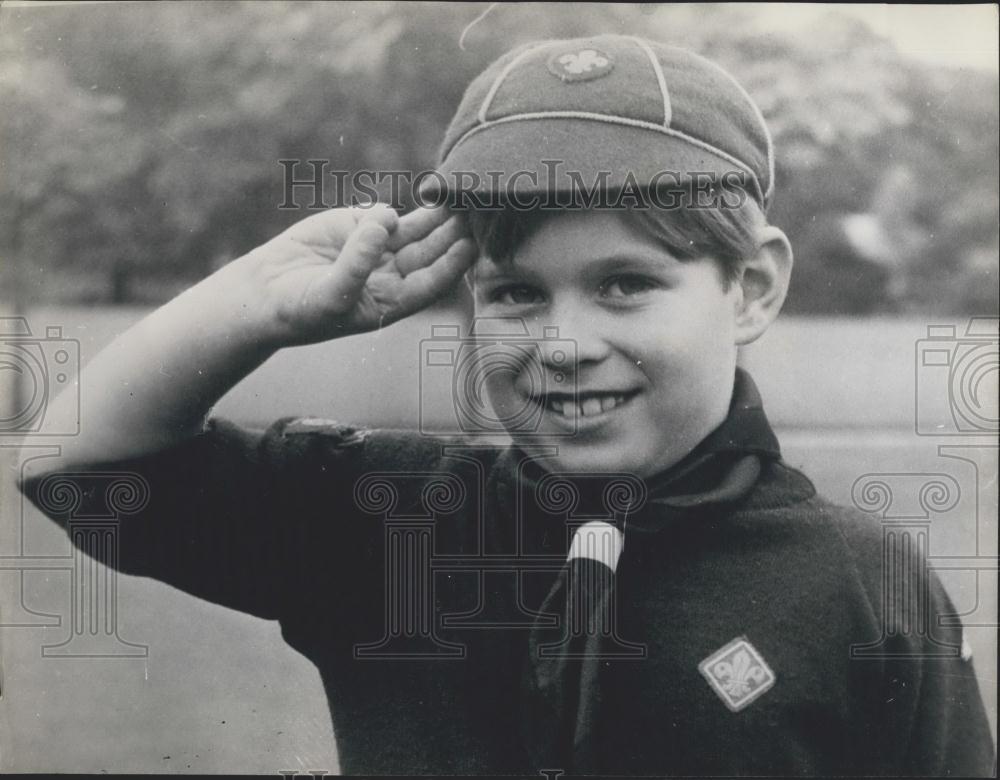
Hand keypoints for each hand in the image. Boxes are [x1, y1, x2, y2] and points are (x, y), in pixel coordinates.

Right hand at [234, 204, 476, 345]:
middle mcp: (393, 276)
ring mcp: (378, 249)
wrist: (264, 292)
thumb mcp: (331, 296)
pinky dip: (401, 206)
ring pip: (415, 229)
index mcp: (393, 302)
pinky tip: (429, 193)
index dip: (452, 264)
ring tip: (459, 195)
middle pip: (430, 252)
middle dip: (451, 233)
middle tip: (474, 211)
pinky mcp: (358, 226)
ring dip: (437, 215)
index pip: (431, 282)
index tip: (469, 244)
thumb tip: (386, 219)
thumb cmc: (300, 309)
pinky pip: (384, 214)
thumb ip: (358, 263)